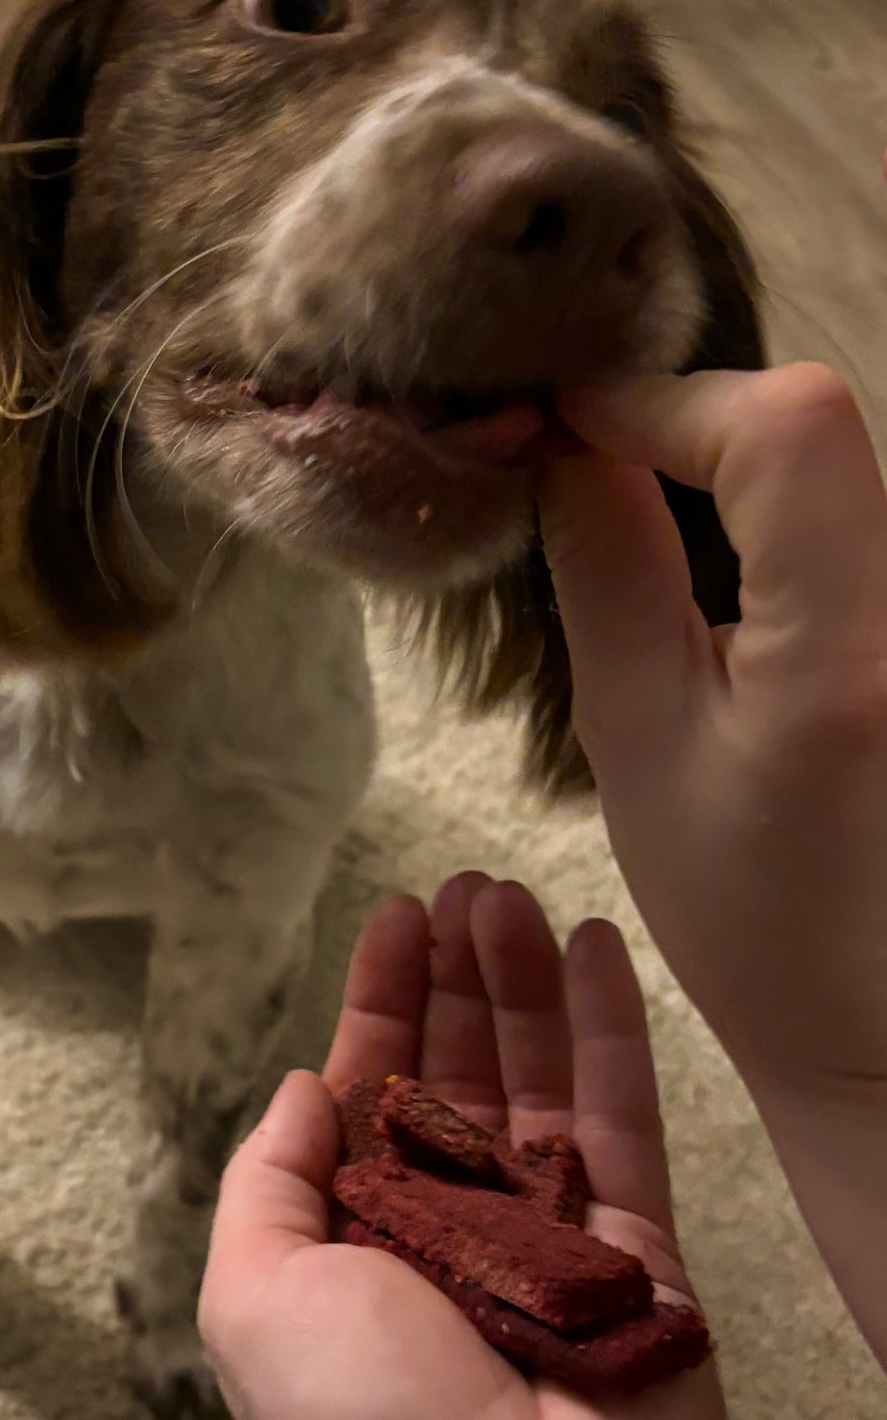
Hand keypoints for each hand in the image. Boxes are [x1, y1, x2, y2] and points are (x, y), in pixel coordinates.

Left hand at [199, 875, 726, 1419]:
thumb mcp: (253, 1297)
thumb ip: (266, 1182)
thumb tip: (306, 1085)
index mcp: (367, 1229)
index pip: (376, 1084)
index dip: (383, 997)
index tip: (396, 914)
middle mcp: (457, 1217)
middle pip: (461, 1063)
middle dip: (458, 973)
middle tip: (465, 888)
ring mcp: (549, 1224)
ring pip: (537, 1074)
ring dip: (525, 980)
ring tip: (513, 896)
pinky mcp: (635, 1241)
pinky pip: (622, 1113)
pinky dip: (608, 1025)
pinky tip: (592, 947)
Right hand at [540, 367, 886, 1090]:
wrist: (885, 1019)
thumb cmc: (754, 916)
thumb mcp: (639, 742)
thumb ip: (606, 572)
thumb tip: (564, 442)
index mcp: (848, 652)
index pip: (783, 428)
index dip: (662, 400)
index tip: (567, 427)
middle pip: (813, 428)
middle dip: (687, 426)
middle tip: (583, 464)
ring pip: (835, 461)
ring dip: (729, 461)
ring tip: (634, 506)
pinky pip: (853, 514)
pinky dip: (774, 505)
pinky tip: (716, 553)